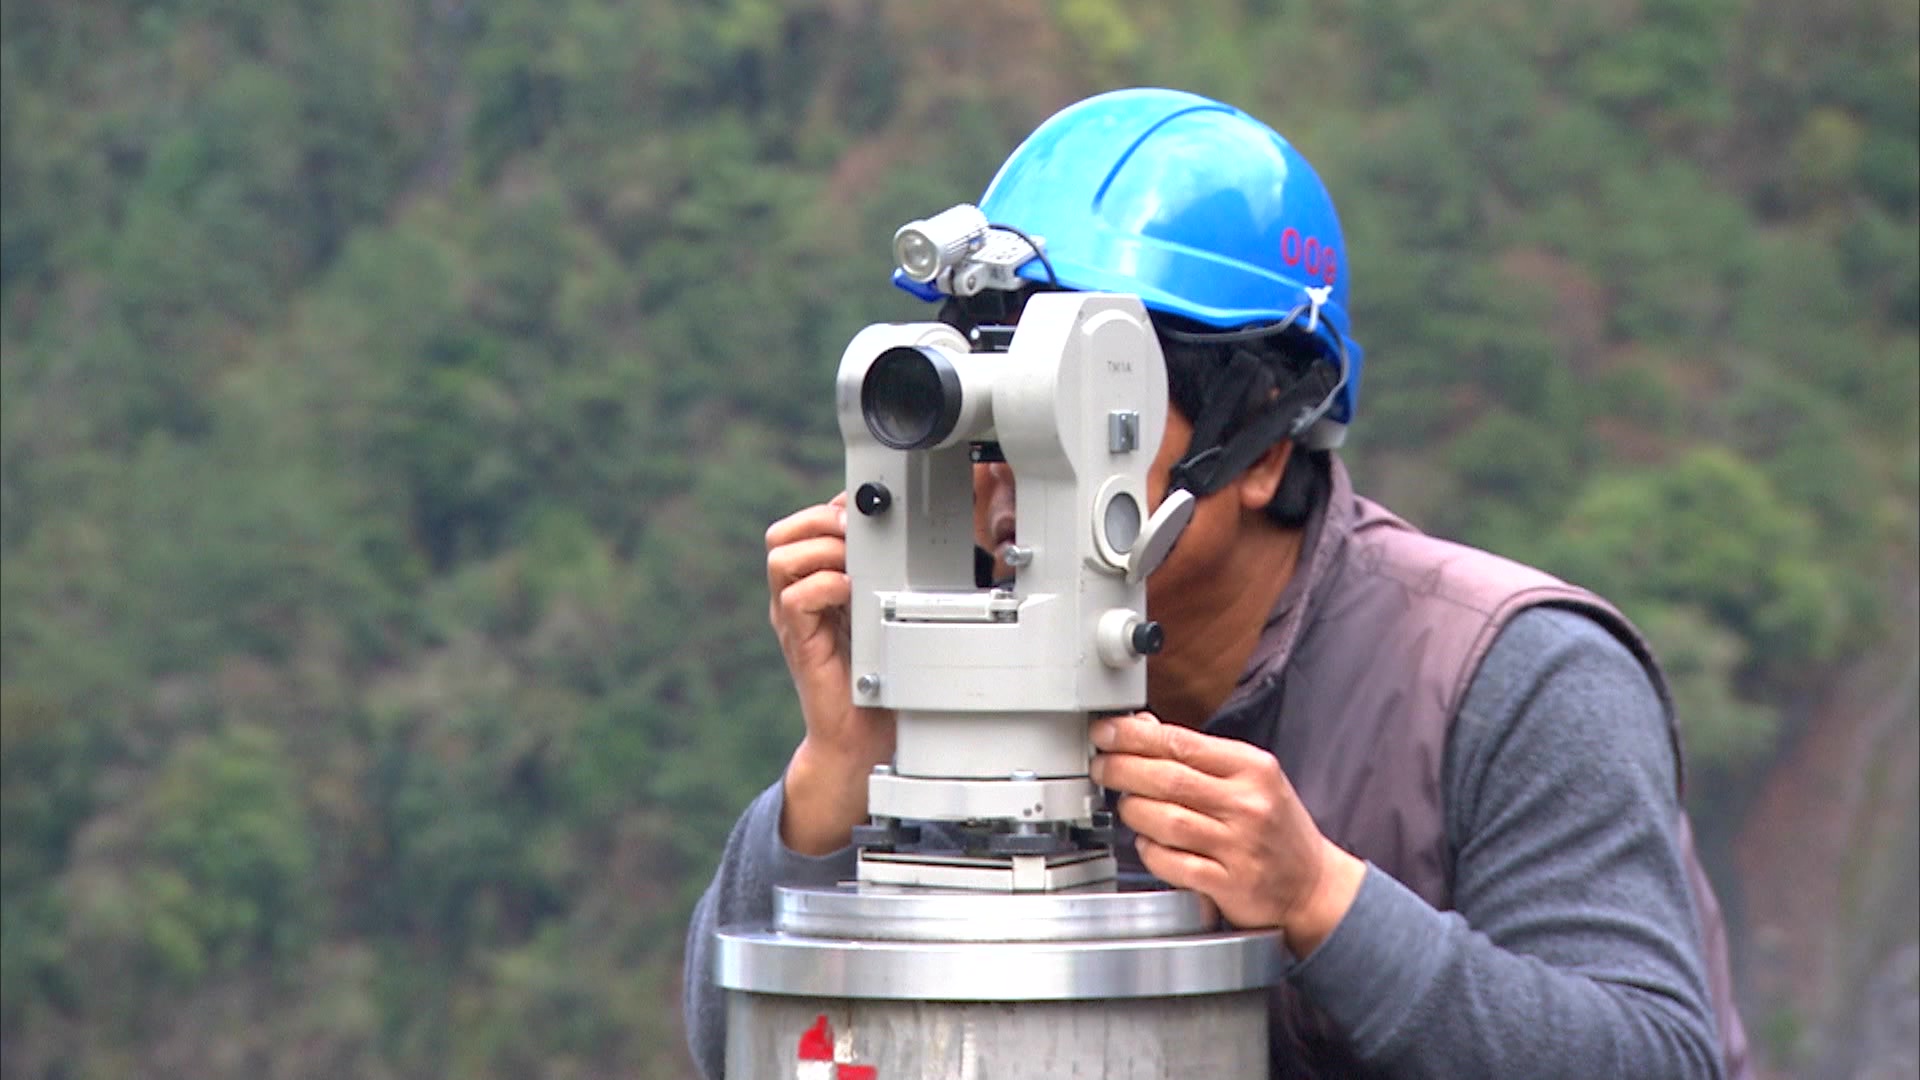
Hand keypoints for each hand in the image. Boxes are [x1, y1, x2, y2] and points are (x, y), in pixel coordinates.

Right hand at [766, 492, 895, 853]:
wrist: (864, 734)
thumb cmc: (879, 678)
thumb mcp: (885, 615)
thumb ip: (885, 579)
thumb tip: (905, 540)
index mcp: (814, 585)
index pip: (803, 526)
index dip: (831, 511)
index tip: (866, 515)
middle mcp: (796, 598)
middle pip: (781, 535)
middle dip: (821, 522)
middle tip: (856, 536)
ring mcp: (793, 621)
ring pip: (781, 557)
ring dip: (823, 550)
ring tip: (855, 565)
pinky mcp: (799, 643)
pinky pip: (795, 598)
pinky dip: (826, 586)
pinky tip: (853, 594)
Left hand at [1090, 712, 1364, 955]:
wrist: (1313, 885)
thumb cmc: (1275, 827)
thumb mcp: (1250, 778)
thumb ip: (1198, 755)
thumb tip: (1142, 728)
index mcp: (1253, 768)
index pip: (1182, 743)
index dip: (1133, 737)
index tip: (1105, 734)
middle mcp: (1248, 805)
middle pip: (1168, 779)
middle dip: (1122, 769)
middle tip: (1101, 768)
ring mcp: (1239, 847)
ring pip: (1166, 820)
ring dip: (1133, 811)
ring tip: (1125, 806)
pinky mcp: (1229, 884)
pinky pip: (1173, 863)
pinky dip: (1150, 851)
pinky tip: (1147, 842)